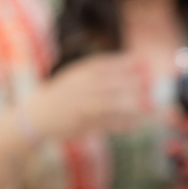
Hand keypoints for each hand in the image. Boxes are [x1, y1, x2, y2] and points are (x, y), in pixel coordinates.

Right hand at [26, 53, 150, 139]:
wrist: (34, 116)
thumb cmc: (63, 95)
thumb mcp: (78, 78)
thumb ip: (103, 72)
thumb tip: (136, 64)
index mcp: (79, 73)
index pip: (105, 64)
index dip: (127, 63)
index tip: (146, 63)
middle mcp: (79, 87)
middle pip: (110, 83)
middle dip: (134, 84)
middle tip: (153, 85)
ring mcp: (78, 105)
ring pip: (109, 104)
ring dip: (131, 106)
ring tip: (150, 107)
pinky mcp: (80, 123)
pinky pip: (104, 124)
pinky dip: (121, 124)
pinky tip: (135, 125)